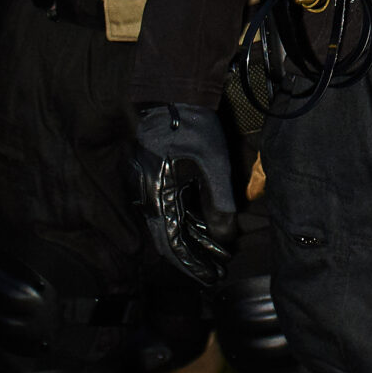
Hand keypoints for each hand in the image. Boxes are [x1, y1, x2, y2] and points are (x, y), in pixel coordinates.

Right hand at [132, 103, 236, 287]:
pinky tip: (203, 228)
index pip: (173, 243)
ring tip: (215, 255)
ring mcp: (148, 187)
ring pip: (169, 224)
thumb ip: (218, 204)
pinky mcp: (154, 177)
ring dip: (192, 241)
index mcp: (158, 196)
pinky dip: (186, 221)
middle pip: (169, 238)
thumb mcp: (213, 166)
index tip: (211, 277)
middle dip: (194, 257)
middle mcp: (147, 196)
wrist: (173, 95)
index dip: (193, 263)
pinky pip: (168, 208)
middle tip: (216, 272)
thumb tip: (224, 238)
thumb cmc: (194, 128)